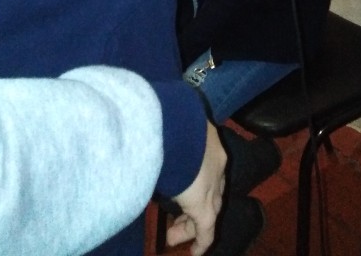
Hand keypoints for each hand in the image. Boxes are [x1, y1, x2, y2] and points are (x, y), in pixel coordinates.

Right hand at [166, 122, 225, 254]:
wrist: (176, 124)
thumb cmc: (167, 118)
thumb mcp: (167, 122)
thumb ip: (163, 132)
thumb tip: (146, 132)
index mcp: (208, 140)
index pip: (206, 164)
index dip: (195, 178)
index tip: (182, 187)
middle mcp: (215, 162)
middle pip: (209, 189)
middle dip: (193, 203)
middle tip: (176, 217)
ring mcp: (212, 184)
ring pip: (207, 209)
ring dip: (190, 223)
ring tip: (172, 237)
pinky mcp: (204, 205)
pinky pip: (206, 228)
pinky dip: (200, 240)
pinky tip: (195, 252)